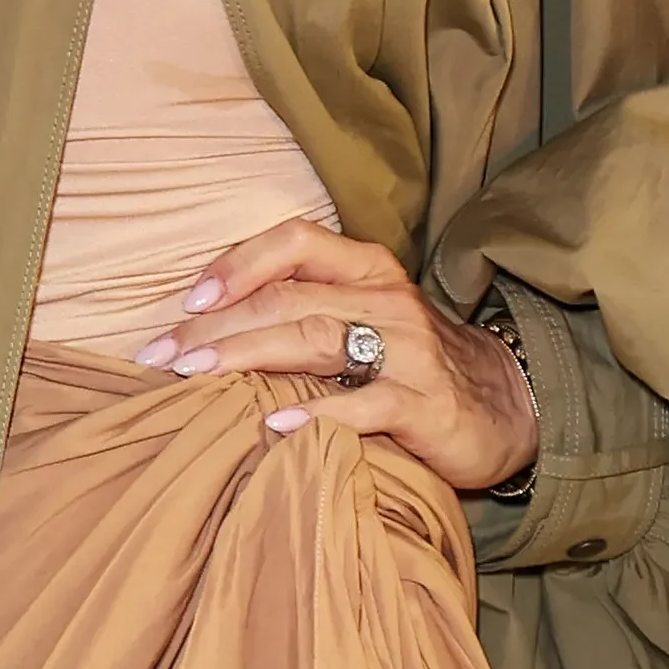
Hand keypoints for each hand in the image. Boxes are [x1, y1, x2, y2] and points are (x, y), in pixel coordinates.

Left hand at [128, 219, 537, 494]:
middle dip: (217, 324)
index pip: (294, 243)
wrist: (506, 407)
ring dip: (247, 356)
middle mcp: (386, 299)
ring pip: (316, 338)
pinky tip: (270, 425)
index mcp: (367, 270)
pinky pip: (364, 405)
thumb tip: (207, 326)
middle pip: (289, 297)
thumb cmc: (413, 365)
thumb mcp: (363, 320)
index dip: (236, 264)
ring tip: (196, 375)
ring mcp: (409, 350)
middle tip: (161, 355)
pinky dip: (313, 413)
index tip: (185, 301)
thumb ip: (302, 311)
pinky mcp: (425, 404)